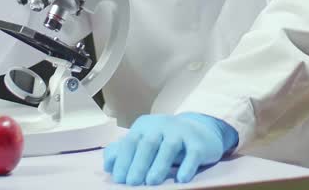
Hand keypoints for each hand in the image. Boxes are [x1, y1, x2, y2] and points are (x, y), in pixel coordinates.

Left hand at [103, 113, 238, 184]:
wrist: (200, 130)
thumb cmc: (164, 141)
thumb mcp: (143, 142)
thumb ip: (123, 152)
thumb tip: (108, 166)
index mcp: (144, 126)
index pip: (131, 142)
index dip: (123, 161)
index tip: (119, 180)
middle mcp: (162, 125)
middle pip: (148, 144)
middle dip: (139, 164)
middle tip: (132, 183)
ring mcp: (182, 132)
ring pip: (170, 147)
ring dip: (159, 165)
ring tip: (151, 182)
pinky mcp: (199, 143)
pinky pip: (193, 153)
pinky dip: (187, 166)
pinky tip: (181, 179)